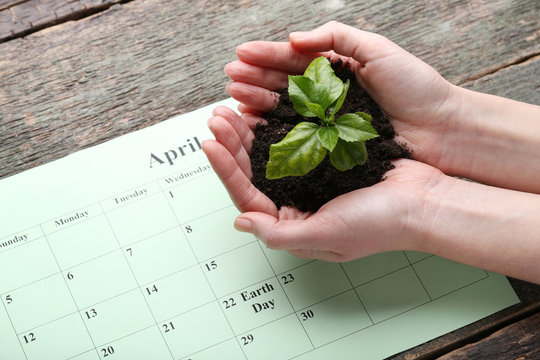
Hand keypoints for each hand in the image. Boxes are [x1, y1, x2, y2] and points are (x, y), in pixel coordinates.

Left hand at [203, 106, 445, 261]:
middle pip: (253, 174)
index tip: (211, 144)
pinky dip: (277, 126)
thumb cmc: (379, 224)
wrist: (423, 201)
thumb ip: (280, 234)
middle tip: (218, 118)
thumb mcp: (327, 235)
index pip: (248, 198)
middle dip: (233, 146)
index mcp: (292, 226)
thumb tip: (240, 222)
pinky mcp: (325, 160)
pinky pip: (292, 141)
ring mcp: (310, 181)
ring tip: (232, 110)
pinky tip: (264, 111)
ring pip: (269, 155)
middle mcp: (296, 204)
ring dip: (249, 134)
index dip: (227, 171)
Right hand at [224, 21, 459, 170]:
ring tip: (234, 98)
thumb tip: (293, 38)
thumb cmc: (415, 87)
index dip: (265, 57)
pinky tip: (255, 123)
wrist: (440, 130)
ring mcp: (327, 122)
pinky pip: (297, 135)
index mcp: (335, 70)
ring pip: (284, 109)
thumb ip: (335, 37)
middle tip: (229, 80)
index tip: (240, 56)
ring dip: (257, 102)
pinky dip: (274, 129)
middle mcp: (327, 96)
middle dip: (253, 80)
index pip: (292, 60)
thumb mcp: (377, 50)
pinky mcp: (331, 146)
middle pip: (281, 84)